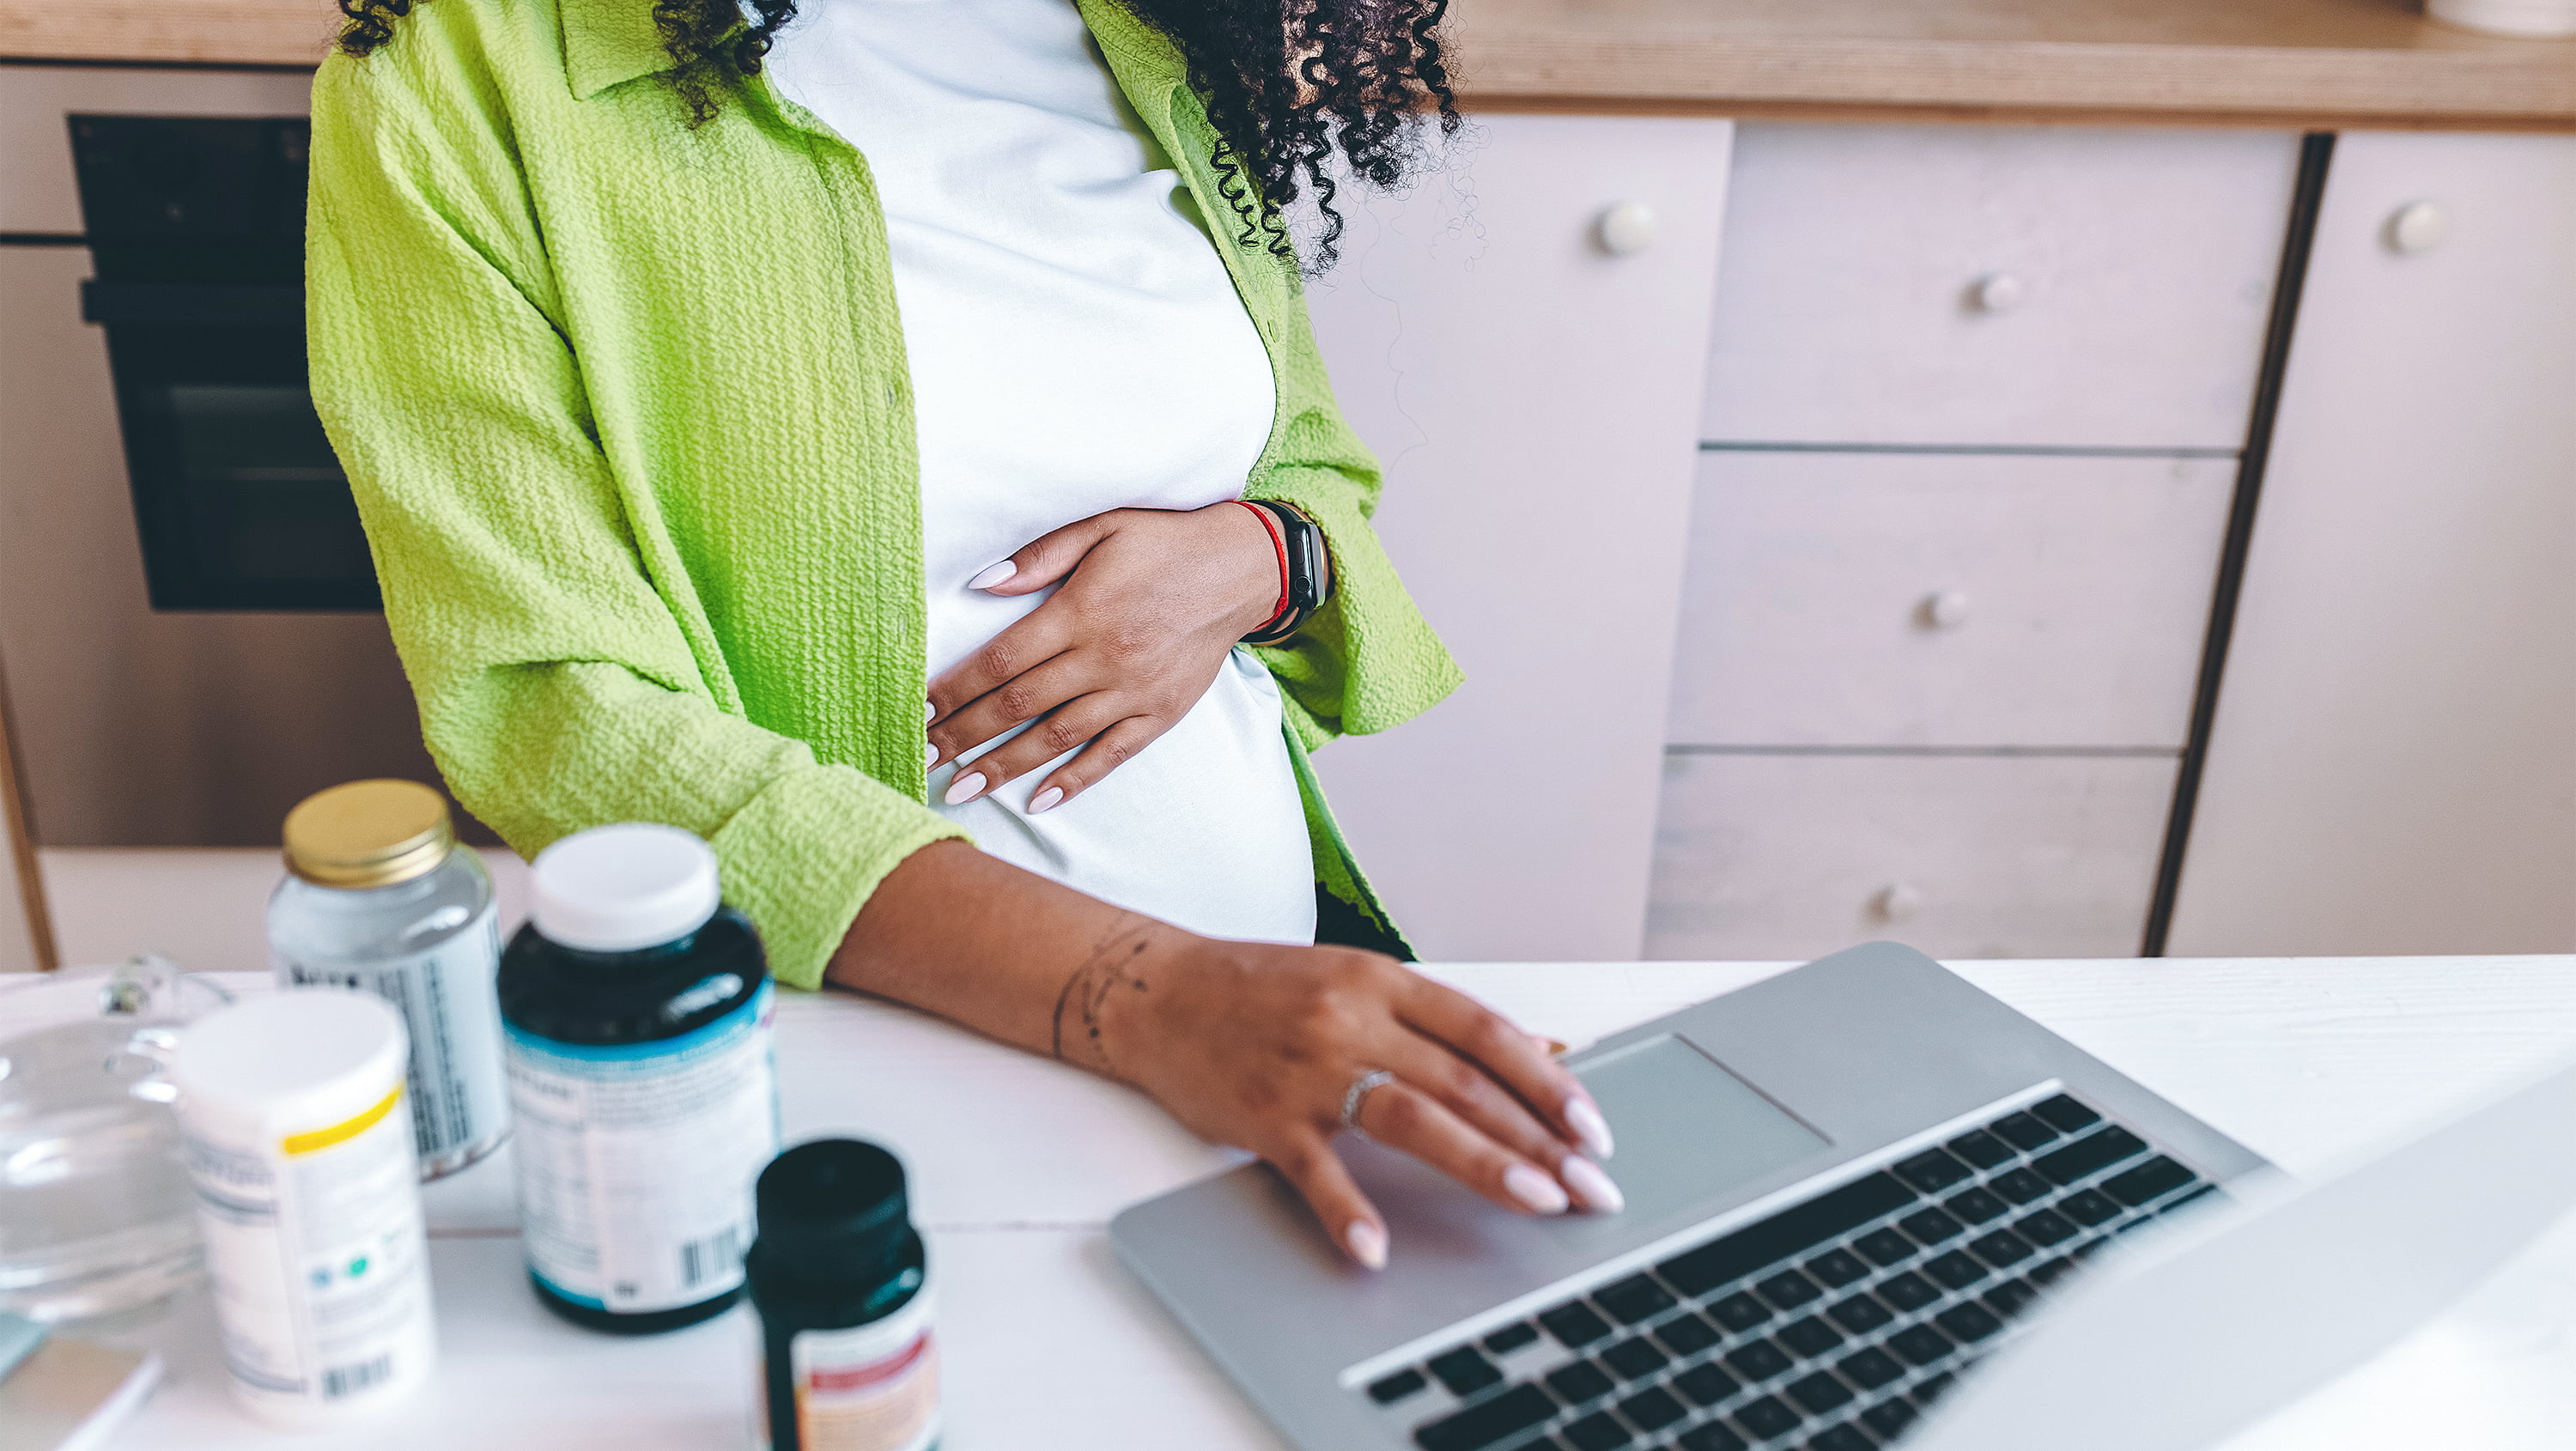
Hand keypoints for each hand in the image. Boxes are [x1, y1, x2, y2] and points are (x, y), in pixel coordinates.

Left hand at [927, 502, 1280, 812]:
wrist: (1242, 568)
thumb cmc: (1165, 543)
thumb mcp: (1101, 527)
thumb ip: (1039, 556)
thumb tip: (981, 584)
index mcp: (1080, 612)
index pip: (1001, 660)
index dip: (956, 688)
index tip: (919, 709)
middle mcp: (1104, 658)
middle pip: (1018, 705)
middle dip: (964, 734)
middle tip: (921, 757)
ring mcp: (1134, 692)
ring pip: (1057, 738)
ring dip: (1004, 765)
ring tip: (961, 787)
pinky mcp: (1161, 714)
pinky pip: (1112, 755)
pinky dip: (1075, 780)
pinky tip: (1039, 799)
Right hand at [1071, 931, 1624, 1268]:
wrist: (1157, 992)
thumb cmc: (1265, 992)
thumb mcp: (1361, 983)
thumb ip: (1445, 1023)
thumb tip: (1548, 1051)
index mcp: (1384, 981)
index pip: (1486, 1031)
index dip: (1547, 1081)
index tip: (1592, 1128)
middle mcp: (1352, 1018)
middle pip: (1462, 1082)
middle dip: (1537, 1139)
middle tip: (1588, 1186)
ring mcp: (1308, 1067)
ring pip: (1409, 1116)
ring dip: (1480, 1162)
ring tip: (1535, 1201)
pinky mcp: (1263, 1115)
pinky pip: (1314, 1169)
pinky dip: (1346, 1210)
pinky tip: (1376, 1248)